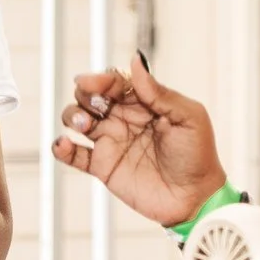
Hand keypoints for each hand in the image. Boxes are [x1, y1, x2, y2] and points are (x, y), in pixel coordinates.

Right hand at [52, 53, 227, 225]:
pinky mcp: (102, 166)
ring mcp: (111, 142)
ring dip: (72, 116)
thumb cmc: (198, 155)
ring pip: (77, 119)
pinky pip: (74, 154)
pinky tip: (63, 144)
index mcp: (144, 102)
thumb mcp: (187, 117)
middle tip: (96, 107)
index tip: (91, 83)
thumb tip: (136, 61)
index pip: (115, 82)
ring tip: (83, 125)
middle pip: (90, 96)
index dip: (101, 79)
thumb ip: (159, 92)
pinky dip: (62, 147)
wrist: (195, 198)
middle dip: (84, 95)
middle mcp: (124, 118)